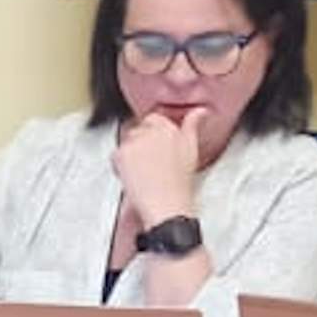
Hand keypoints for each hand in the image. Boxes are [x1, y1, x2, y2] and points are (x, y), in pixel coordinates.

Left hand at [113, 107, 208, 221]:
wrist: (166, 205)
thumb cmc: (179, 183)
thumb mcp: (192, 149)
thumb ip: (193, 124)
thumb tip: (201, 111)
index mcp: (169, 128)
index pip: (153, 119)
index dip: (151, 135)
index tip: (153, 147)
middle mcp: (151, 131)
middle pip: (137, 130)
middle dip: (140, 145)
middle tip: (148, 164)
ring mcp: (135, 142)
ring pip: (126, 142)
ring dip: (131, 155)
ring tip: (143, 172)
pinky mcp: (122, 153)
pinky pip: (116, 155)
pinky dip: (120, 166)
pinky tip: (134, 177)